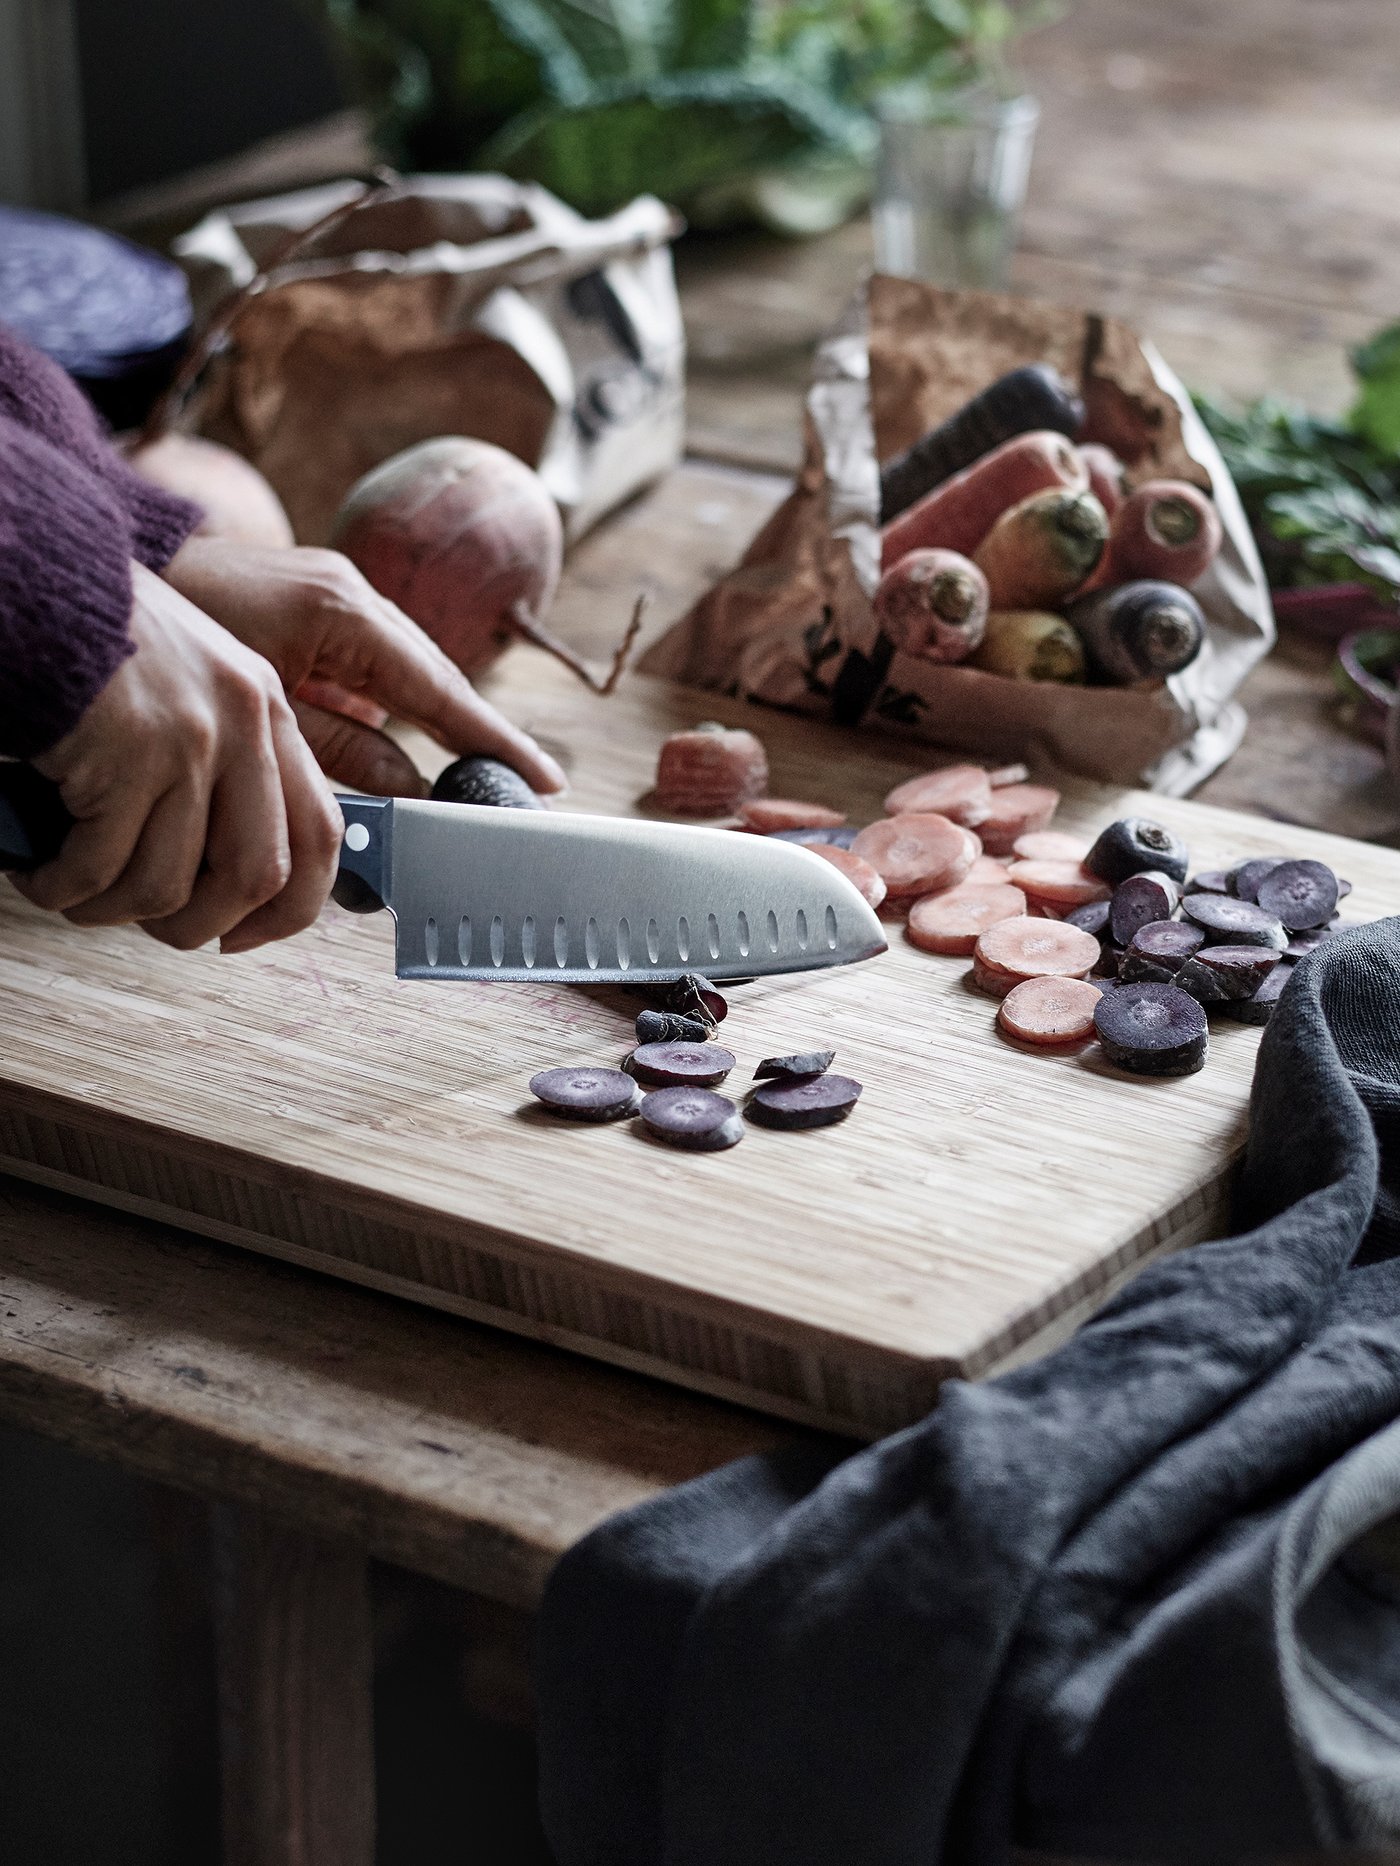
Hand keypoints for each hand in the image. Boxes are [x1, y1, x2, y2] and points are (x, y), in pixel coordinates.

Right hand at [12, 563, 343, 953]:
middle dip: (201, 927)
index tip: (249, 933)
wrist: (30, 586)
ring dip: (113, 910)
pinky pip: (99, 867)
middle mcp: (243, 723)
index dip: (294, 906)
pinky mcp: (125, 754)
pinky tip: (40, 872)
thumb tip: (240, 879)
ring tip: (74, 890)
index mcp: (269, 711)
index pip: (321, 832)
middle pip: (259, 876)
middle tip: (156, 928)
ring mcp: (187, 738)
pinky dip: (63, 888)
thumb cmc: (96, 651)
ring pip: (168, 885)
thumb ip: (230, 765)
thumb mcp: (192, 691)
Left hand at [164, 537, 566, 796]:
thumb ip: (342, 751)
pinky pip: (372, 674)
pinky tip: (397, 756)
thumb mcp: (266, 709)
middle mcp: (355, 599)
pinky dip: (384, 716)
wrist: (121, 572)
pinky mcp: (322, 613)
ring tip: (469, 785)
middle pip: (433, 686)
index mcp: (346, 614)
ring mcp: (340, 602)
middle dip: (471, 741)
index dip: (494, 741)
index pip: (440, 689)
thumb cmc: (181, 633)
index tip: (542, 779)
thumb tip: (412, 794)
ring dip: (424, 733)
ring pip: (404, 683)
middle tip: (520, 789)